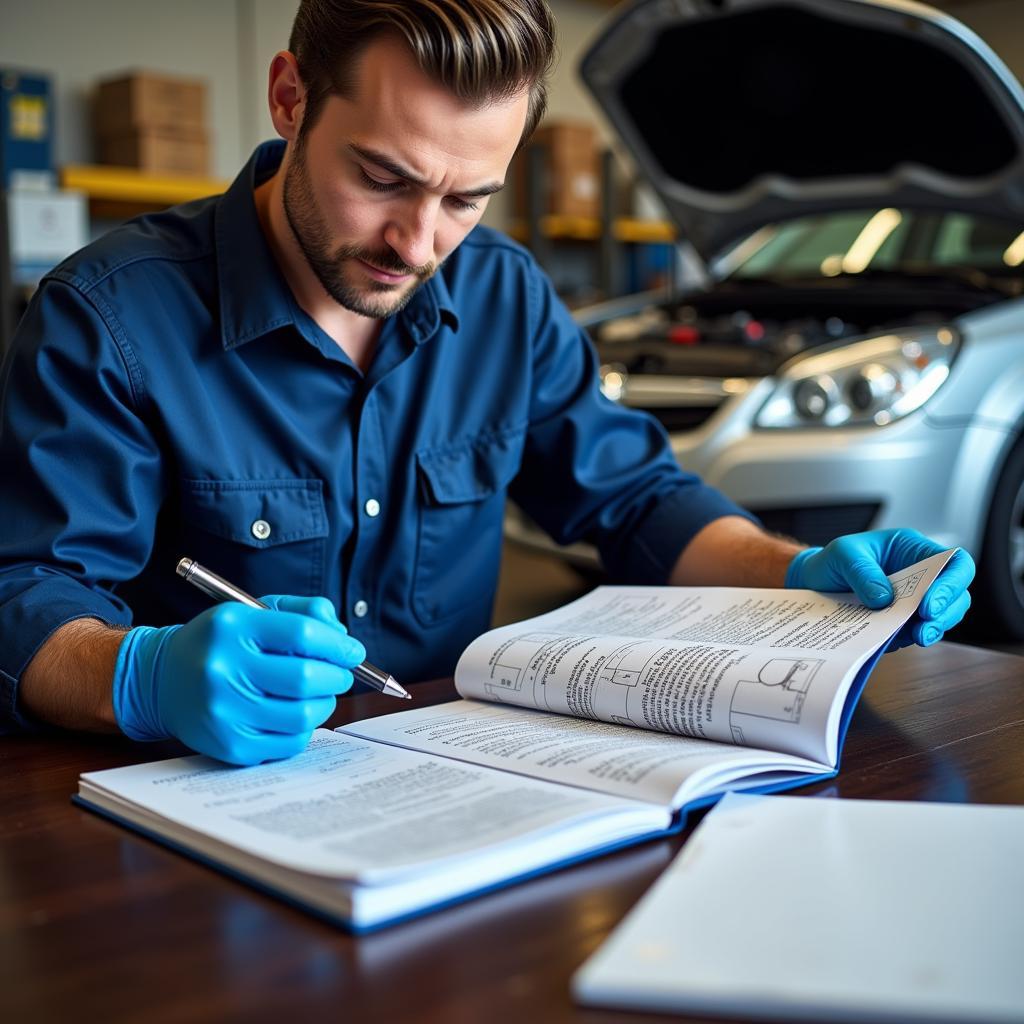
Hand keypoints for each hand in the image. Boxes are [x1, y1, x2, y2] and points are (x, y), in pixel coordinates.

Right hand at [112, 595, 365, 764]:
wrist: (162, 679)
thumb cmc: (221, 644)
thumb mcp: (253, 612)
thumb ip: (302, 613)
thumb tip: (342, 638)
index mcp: (233, 627)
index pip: (302, 634)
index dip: (339, 645)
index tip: (354, 651)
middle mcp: (224, 669)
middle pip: (306, 677)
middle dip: (337, 676)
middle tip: (341, 674)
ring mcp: (224, 711)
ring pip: (303, 715)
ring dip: (325, 704)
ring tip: (320, 694)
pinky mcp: (229, 744)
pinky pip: (289, 742)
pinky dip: (304, 729)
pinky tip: (296, 715)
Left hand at [784, 528, 974, 649]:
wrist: (811, 583)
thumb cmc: (831, 561)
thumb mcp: (842, 555)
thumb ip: (862, 572)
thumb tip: (884, 598)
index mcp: (912, 549)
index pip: (953, 562)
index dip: (951, 584)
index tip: (929, 605)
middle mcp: (919, 575)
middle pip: (956, 595)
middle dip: (945, 614)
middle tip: (924, 630)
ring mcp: (912, 600)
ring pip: (941, 617)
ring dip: (932, 630)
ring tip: (916, 637)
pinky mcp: (900, 621)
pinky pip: (914, 633)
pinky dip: (908, 638)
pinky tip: (892, 639)